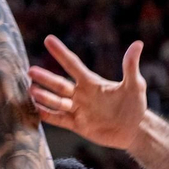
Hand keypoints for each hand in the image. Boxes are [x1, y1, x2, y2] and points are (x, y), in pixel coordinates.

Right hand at [28, 36, 148, 150]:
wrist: (133, 129)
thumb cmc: (135, 104)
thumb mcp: (134, 85)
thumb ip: (130, 66)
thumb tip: (137, 44)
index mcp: (92, 82)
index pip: (73, 65)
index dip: (61, 53)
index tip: (48, 39)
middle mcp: (81, 94)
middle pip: (60, 84)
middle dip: (46, 78)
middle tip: (30, 70)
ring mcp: (78, 110)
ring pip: (57, 102)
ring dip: (44, 96)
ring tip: (30, 90)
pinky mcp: (77, 125)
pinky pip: (59, 119)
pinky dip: (47, 115)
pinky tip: (34, 110)